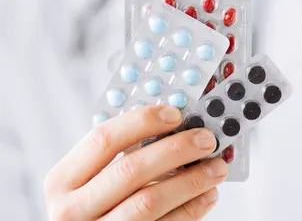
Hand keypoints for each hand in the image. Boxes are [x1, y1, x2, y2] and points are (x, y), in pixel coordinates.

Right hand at [44, 105, 226, 219]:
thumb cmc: (88, 209)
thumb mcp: (84, 181)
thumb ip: (113, 156)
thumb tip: (170, 124)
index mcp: (62, 181)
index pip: (104, 139)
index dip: (142, 121)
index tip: (175, 113)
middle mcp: (72, 211)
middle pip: (131, 170)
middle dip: (175, 150)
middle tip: (205, 138)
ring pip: (149, 202)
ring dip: (190, 181)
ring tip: (216, 167)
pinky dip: (190, 210)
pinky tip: (207, 196)